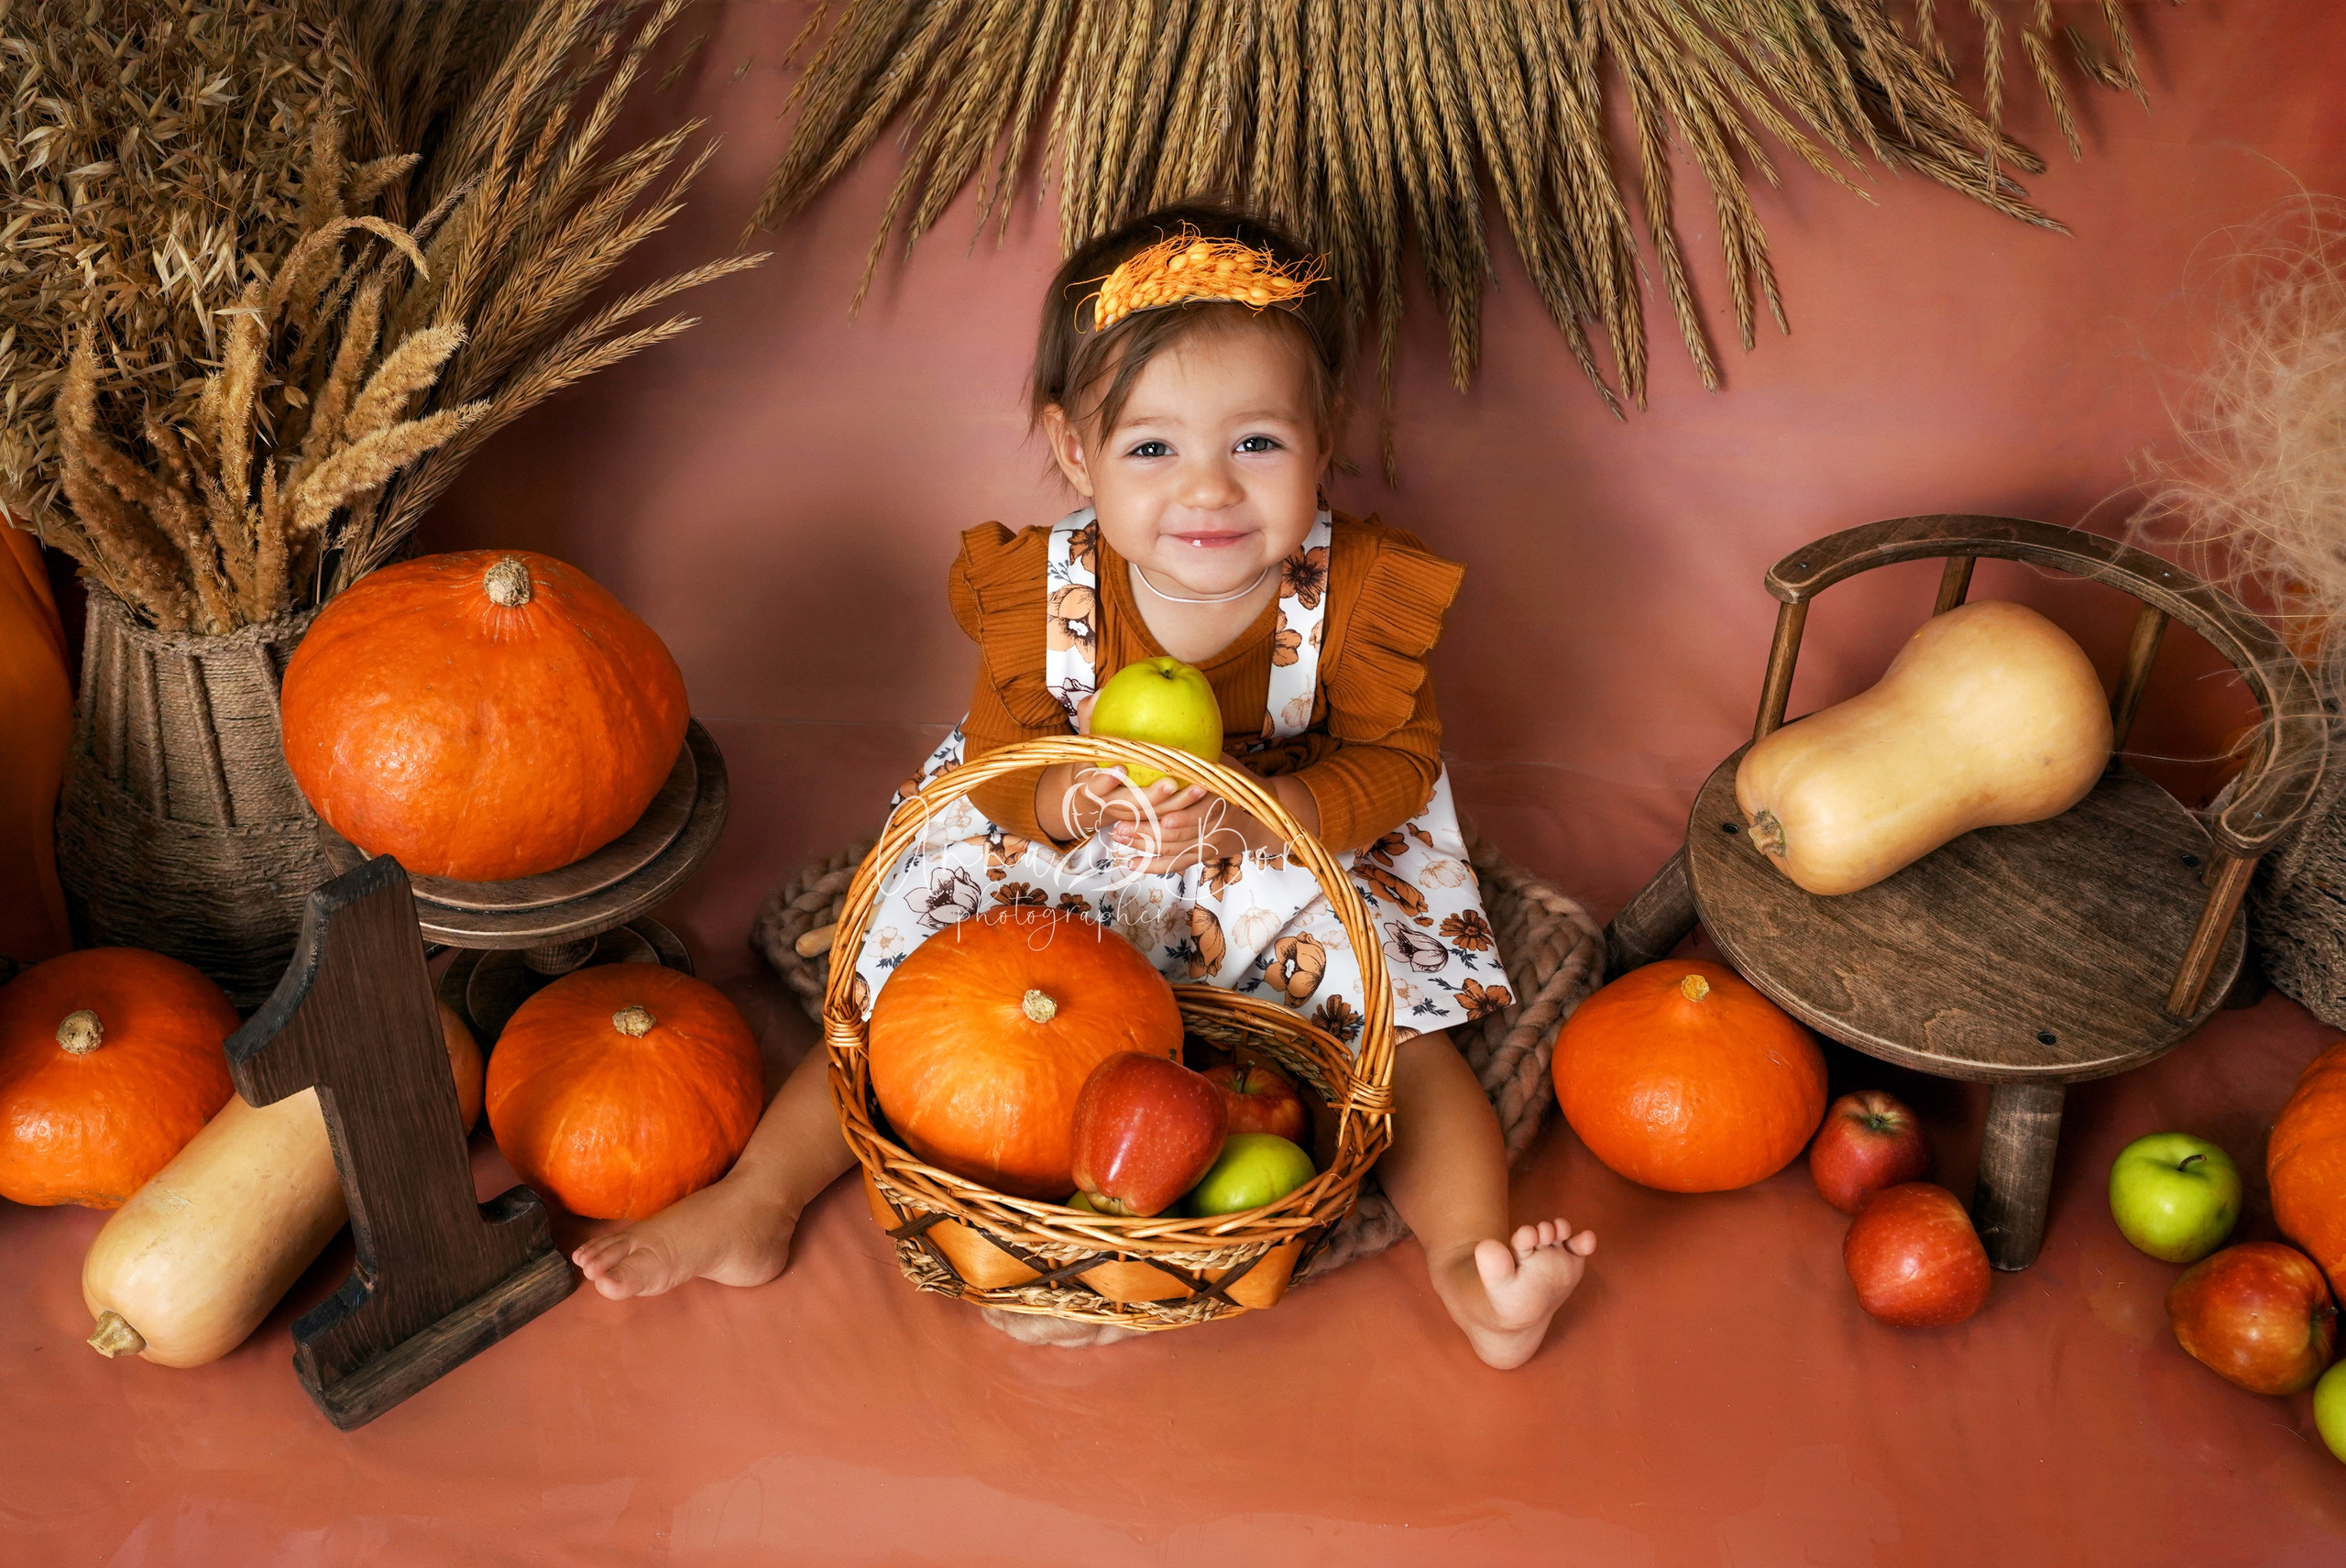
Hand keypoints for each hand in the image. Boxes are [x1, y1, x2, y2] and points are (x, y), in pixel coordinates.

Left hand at [1106, 753, 1284, 873]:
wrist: (1264, 819)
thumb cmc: (1241, 785)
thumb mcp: (1225, 766)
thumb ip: (1201, 758)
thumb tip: (1166, 735)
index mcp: (1222, 800)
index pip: (1199, 811)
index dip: (1178, 814)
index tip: (1153, 809)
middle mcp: (1215, 826)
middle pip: (1179, 833)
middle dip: (1147, 830)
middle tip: (1120, 824)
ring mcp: (1208, 843)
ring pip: (1174, 850)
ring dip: (1145, 845)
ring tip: (1119, 837)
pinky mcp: (1202, 855)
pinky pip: (1176, 864)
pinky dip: (1153, 866)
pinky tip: (1131, 864)